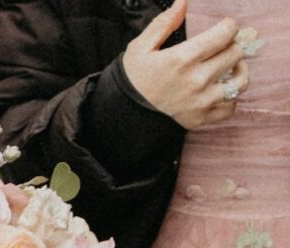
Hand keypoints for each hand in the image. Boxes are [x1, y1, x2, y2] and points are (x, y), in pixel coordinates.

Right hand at [123, 0, 249, 129]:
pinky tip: (221, 90)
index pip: (225, 34)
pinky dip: (231, 98)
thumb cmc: (134, 80)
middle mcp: (196, 80)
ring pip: (240, 82)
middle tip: (222, 47)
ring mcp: (201, 102)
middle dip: (232, 45)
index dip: (229, 26)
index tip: (224, 28)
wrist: (125, 116)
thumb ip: (164, 23)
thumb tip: (183, 2)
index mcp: (182, 58)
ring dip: (238, 71)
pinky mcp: (201, 119)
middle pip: (235, 54)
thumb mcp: (142, 47)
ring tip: (229, 68)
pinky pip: (230, 108)